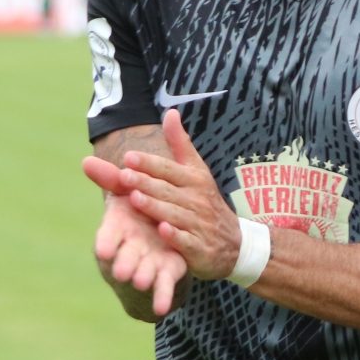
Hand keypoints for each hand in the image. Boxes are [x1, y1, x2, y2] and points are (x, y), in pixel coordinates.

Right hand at [83, 157, 187, 317]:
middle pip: (125, 257)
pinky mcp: (166, 271)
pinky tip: (163, 309)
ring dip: (142, 277)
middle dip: (123, 264)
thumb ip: (110, 178)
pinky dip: (162, 297)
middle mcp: (130, 247)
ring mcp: (148, 261)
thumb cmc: (136, 204)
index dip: (106, 243)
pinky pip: (163, 286)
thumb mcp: (126, 189)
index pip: (109, 235)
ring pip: (144, 272)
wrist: (159, 224)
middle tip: (121, 272)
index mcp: (119, 228)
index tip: (104, 250)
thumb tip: (86, 160)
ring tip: (141, 283)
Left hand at [110, 109, 244, 280]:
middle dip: (146, 183)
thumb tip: (170, 111)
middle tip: (124, 176)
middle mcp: (197, 200)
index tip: (129, 157)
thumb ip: (180, 144)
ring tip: (135, 199)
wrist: (235, 242)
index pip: (169, 169)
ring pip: (175, 213)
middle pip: (167, 190)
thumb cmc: (206, 202)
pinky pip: (187, 241)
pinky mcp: (200, 248)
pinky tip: (163, 230)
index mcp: (194, 179)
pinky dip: (176, 236)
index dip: (150, 163)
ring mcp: (200, 224)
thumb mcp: (196, 171)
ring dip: (155, 206)